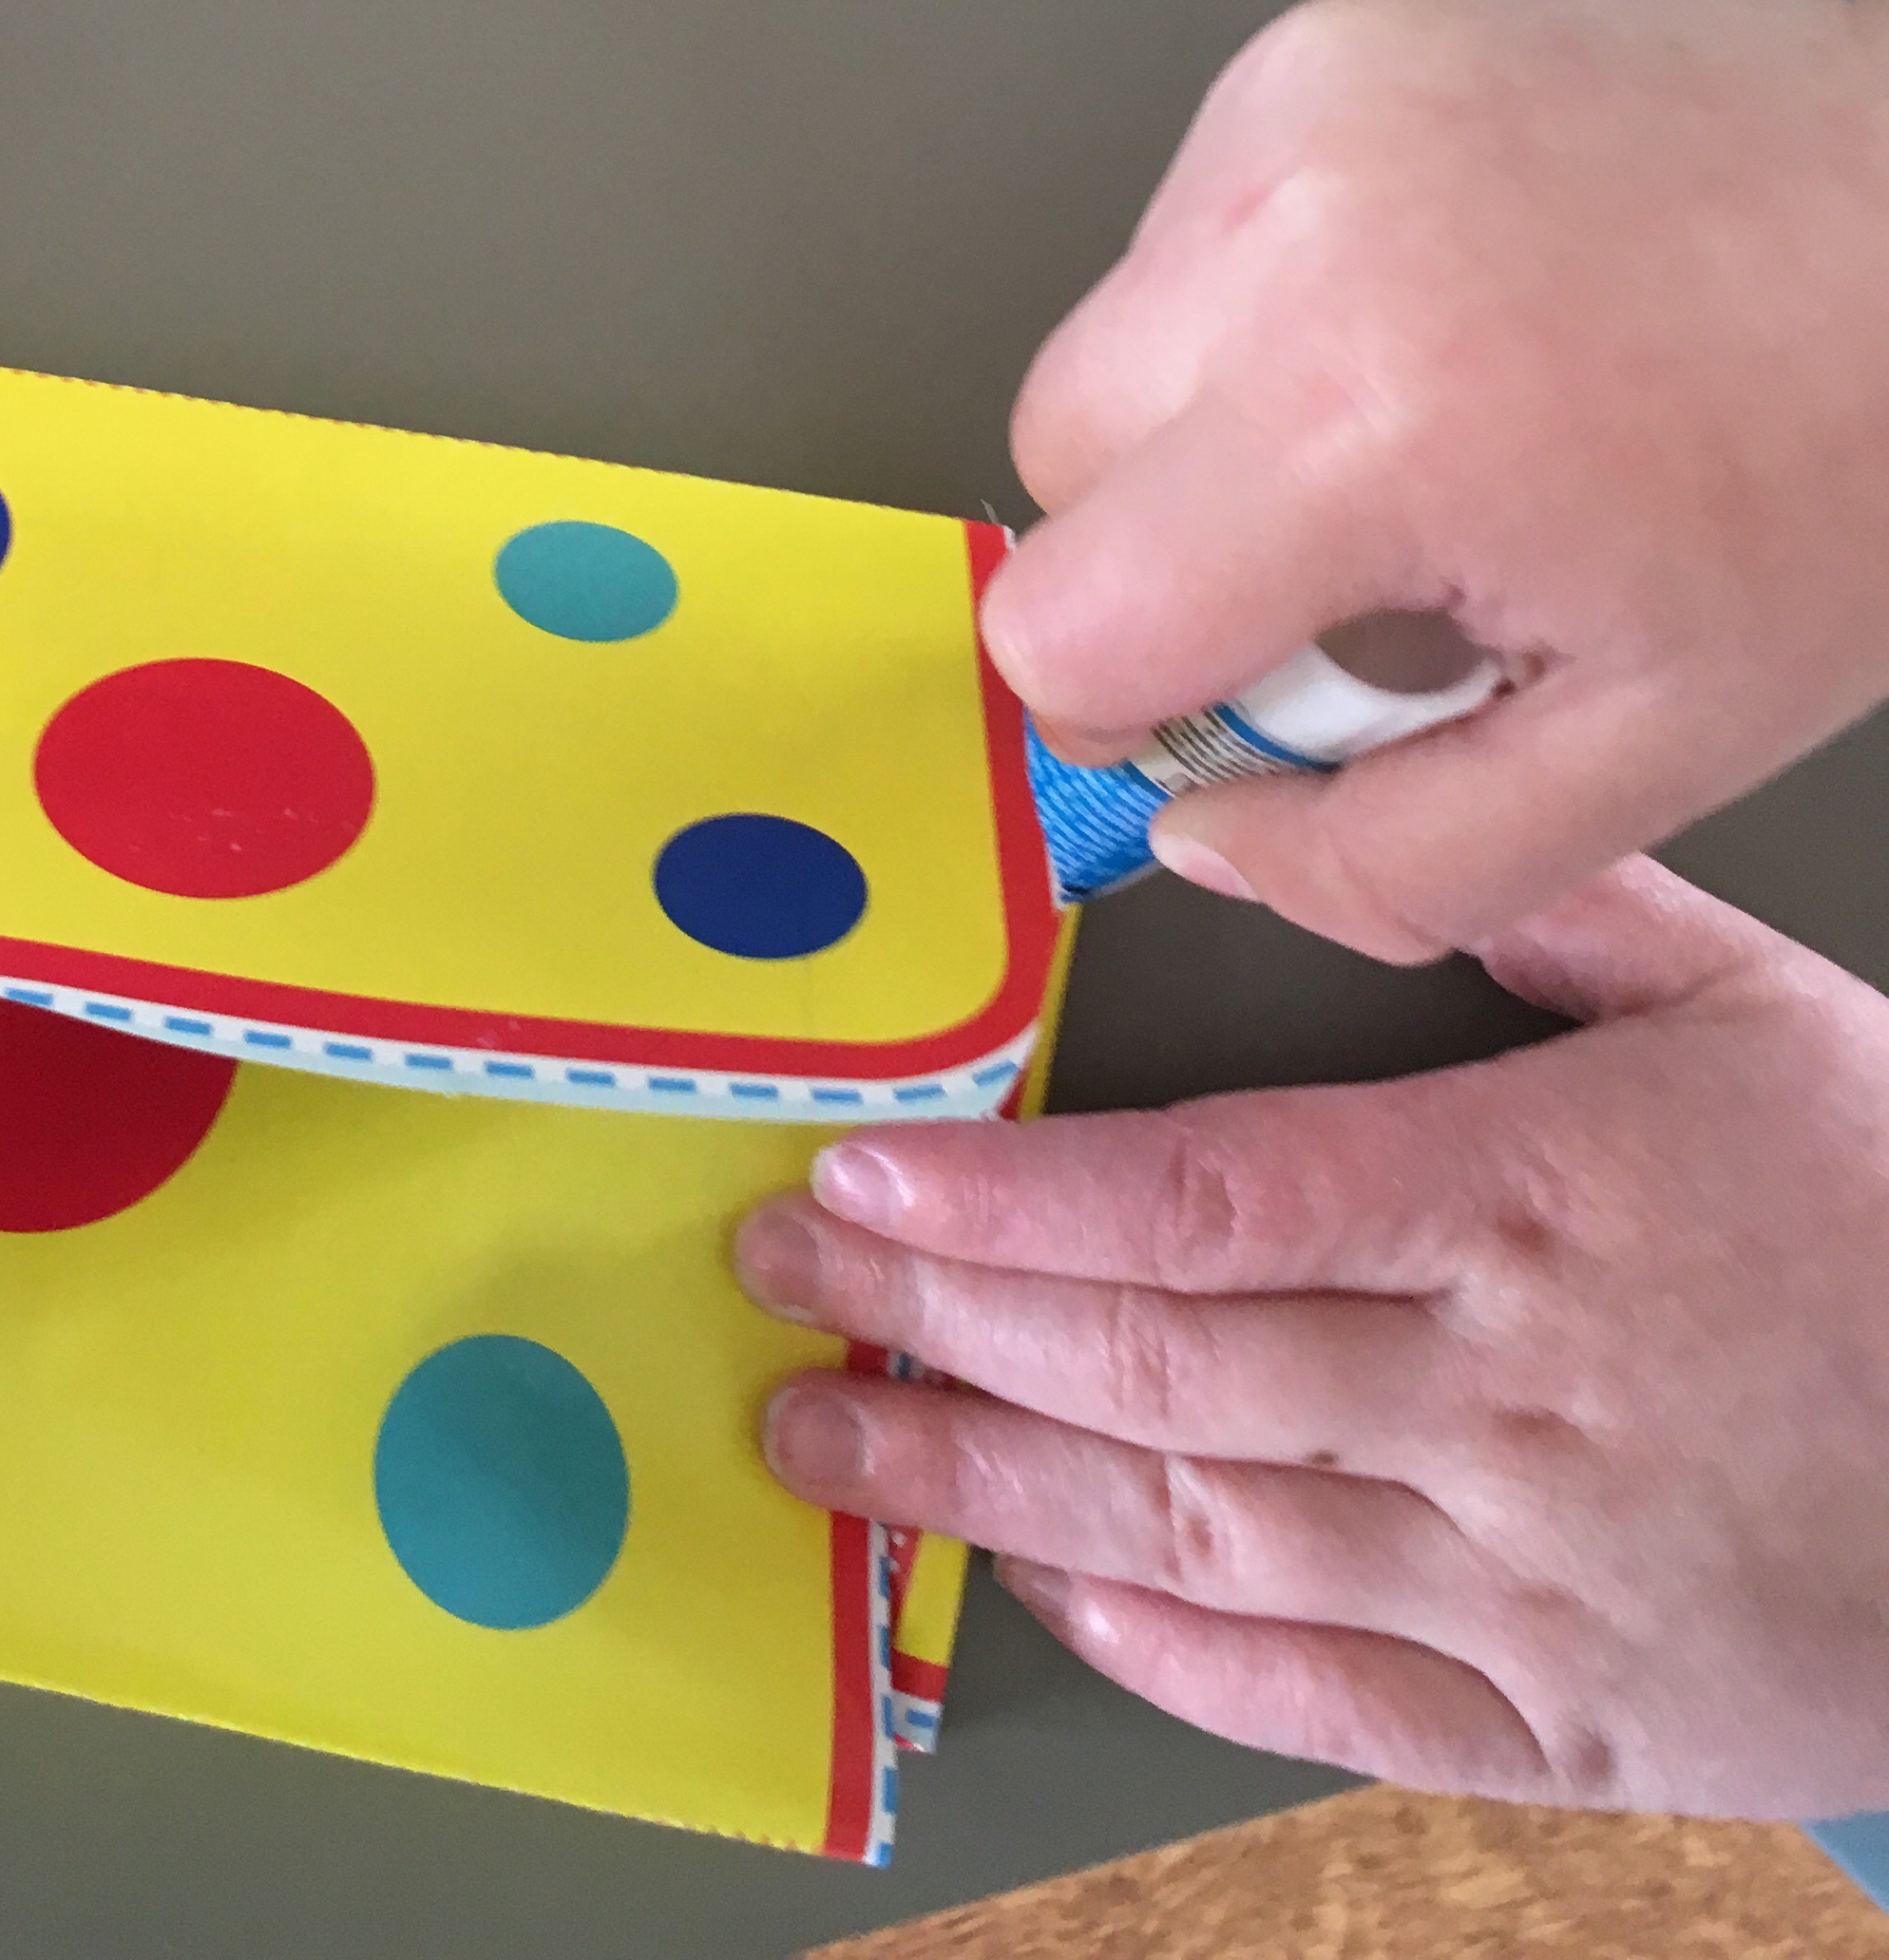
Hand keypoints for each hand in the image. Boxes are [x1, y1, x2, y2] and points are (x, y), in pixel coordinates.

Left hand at [733, 862, 1888, 1816]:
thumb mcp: (1754, 1008)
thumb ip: (1544, 900)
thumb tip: (1326, 799)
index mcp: (1527, 1204)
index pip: (1206, 1200)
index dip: (1004, 1197)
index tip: (856, 1167)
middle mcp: (1496, 1401)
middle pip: (1158, 1364)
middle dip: (934, 1319)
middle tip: (770, 1272)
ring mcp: (1519, 1581)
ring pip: (1198, 1531)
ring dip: (985, 1483)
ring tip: (821, 1437)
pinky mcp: (1557, 1724)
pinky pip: (1315, 1696)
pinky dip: (1161, 1645)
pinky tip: (1040, 1584)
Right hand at [983, 0, 1888, 958]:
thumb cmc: (1855, 450)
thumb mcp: (1655, 746)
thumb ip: (1395, 857)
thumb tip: (1214, 837)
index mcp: (1361, 425)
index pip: (1061, 622)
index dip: (1142, 701)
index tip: (1252, 701)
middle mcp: (1293, 235)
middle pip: (1062, 456)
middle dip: (1179, 542)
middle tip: (1382, 561)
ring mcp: (1300, 110)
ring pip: (1120, 323)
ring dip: (1227, 402)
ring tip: (1438, 411)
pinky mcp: (1325, 38)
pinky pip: (1199, 210)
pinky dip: (1283, 280)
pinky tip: (1448, 301)